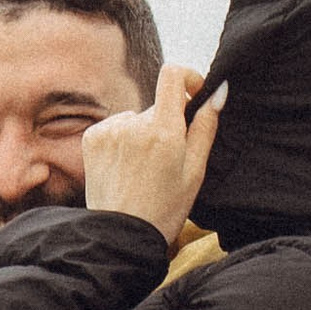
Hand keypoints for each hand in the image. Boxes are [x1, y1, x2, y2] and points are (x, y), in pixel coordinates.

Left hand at [82, 64, 222, 239]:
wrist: (121, 235)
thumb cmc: (165, 208)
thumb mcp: (195, 170)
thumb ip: (205, 126)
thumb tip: (217, 92)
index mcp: (163, 131)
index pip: (172, 74)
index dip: (188, 77)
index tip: (194, 94)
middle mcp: (133, 124)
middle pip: (158, 105)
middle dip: (168, 123)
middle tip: (168, 159)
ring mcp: (109, 130)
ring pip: (137, 118)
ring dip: (144, 134)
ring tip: (144, 169)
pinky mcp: (92, 137)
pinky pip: (116, 127)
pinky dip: (124, 141)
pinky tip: (126, 168)